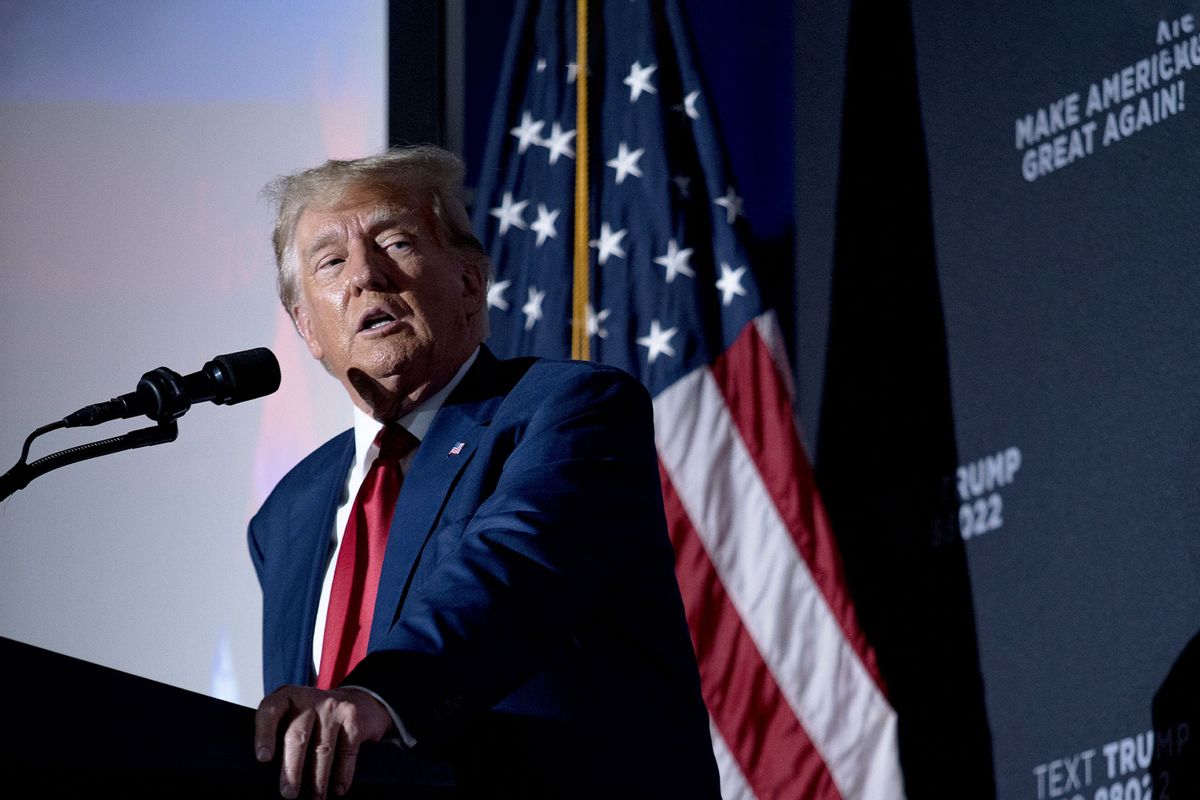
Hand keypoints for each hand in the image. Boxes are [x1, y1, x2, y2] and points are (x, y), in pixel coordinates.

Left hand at [255, 685, 392, 797]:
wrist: (357, 700)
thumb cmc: (314, 717)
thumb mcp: (294, 713)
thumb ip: (280, 732)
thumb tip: (267, 774)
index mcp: (287, 697)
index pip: (270, 711)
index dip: (265, 735)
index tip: (263, 759)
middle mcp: (309, 698)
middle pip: (298, 735)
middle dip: (292, 768)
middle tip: (288, 793)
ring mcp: (333, 707)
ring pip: (323, 748)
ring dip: (318, 779)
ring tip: (315, 798)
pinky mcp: (353, 719)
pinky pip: (346, 751)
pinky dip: (342, 774)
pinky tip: (338, 789)